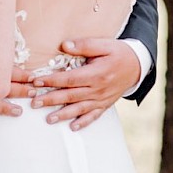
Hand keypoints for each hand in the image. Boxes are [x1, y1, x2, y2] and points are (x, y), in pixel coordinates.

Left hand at [22, 39, 141, 130]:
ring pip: (79, 109)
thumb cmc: (118, 53)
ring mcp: (102, 99)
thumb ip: (84, 45)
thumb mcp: (104, 44)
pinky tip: (73, 127)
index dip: (52, 80)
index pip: (69, 79)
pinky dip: (84, 123)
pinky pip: (94, 116)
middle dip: (51, 99)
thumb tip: (64, 46)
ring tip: (49, 119)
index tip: (36, 81)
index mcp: (96, 74)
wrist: (138, 66)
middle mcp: (98, 89)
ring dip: (63, 114)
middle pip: (70, 95)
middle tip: (34, 103)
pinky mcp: (105, 104)